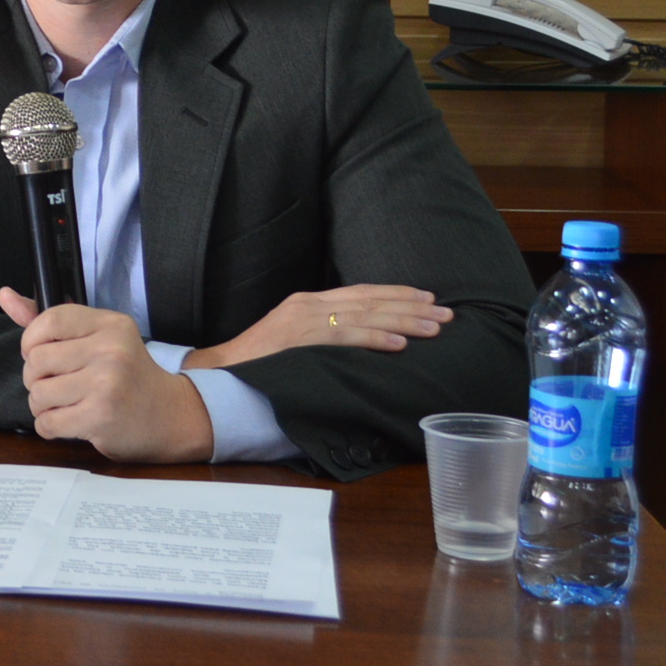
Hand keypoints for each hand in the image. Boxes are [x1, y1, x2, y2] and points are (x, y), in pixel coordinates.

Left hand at [0, 288, 212, 464]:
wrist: (170, 415)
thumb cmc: (127, 376)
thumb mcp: (98, 338)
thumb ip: (50, 321)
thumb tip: (5, 295)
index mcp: (110, 324)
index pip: (49, 321)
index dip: (32, 341)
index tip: (41, 353)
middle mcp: (110, 350)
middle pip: (36, 360)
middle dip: (36, 377)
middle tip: (57, 384)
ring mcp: (106, 384)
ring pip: (38, 393)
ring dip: (42, 405)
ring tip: (64, 404)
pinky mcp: (100, 417)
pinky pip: (47, 423)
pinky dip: (49, 427)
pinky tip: (68, 422)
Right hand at [185, 284, 450, 370]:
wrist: (219, 372)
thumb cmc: (257, 363)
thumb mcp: (292, 339)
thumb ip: (322, 334)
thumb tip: (359, 341)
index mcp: (307, 302)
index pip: (361, 293)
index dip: (396, 294)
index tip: (427, 298)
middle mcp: (308, 304)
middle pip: (370, 300)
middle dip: (411, 306)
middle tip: (445, 312)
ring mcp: (304, 320)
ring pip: (365, 316)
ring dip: (404, 321)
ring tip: (435, 327)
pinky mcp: (300, 339)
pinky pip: (346, 336)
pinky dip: (375, 338)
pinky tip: (400, 344)